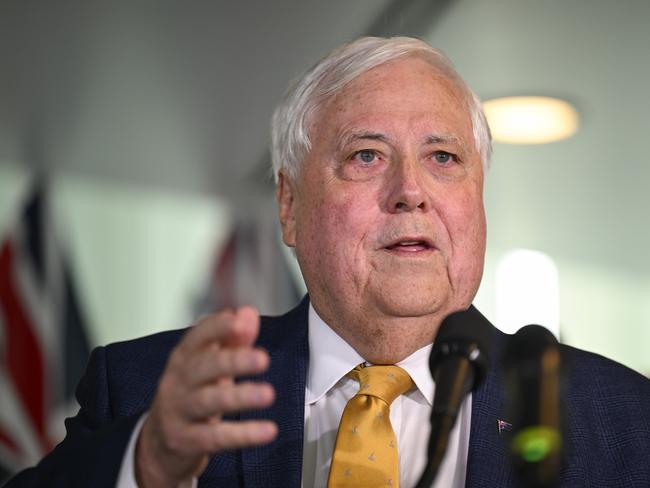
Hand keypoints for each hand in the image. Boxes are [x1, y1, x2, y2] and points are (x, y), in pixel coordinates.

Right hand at [135, 306, 276, 486]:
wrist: (160, 441)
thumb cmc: (192, 394)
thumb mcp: (211, 365)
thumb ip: (233, 339)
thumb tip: (248, 314)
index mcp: (185, 357)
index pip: (197, 336)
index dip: (217, 327)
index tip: (238, 320)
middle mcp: (178, 381)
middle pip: (203, 367)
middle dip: (233, 360)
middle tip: (262, 359)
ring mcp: (179, 411)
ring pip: (208, 401)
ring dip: (240, 396)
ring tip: (267, 394)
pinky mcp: (186, 440)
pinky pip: (215, 437)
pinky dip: (243, 434)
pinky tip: (266, 430)